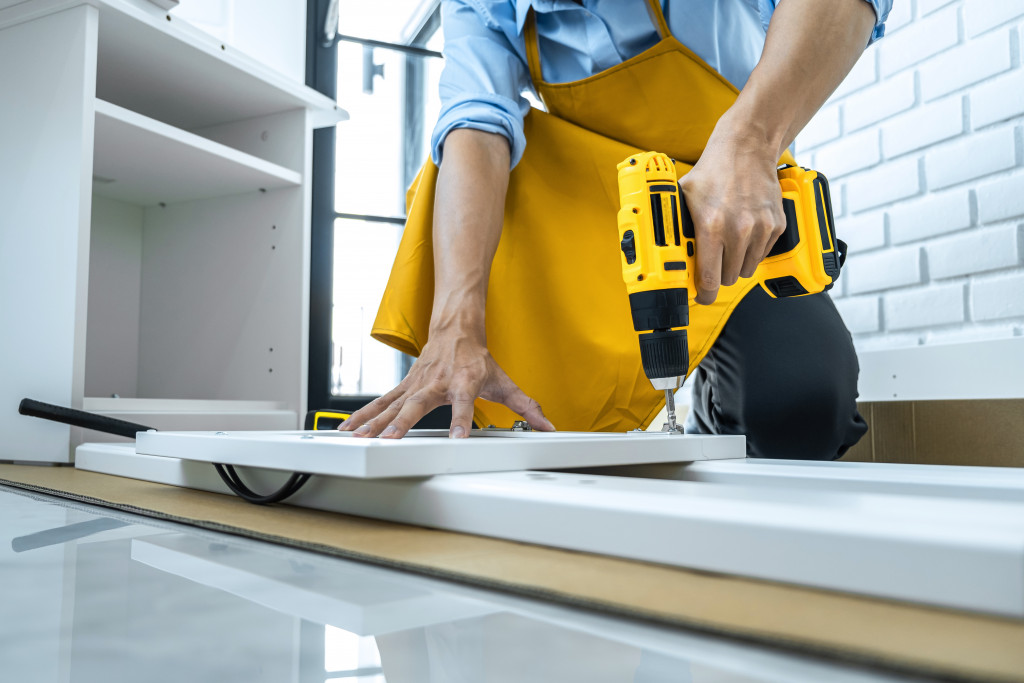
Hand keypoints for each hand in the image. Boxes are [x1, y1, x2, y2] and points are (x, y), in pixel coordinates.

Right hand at [339, 326, 554, 438]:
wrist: (455, 328)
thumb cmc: (478, 358)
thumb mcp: (504, 382)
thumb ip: (525, 407)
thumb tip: (548, 426)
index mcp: (463, 381)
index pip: (464, 403)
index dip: (462, 421)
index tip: (458, 439)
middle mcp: (436, 382)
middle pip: (417, 405)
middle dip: (401, 424)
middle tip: (388, 441)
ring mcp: (416, 384)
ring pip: (391, 405)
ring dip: (373, 423)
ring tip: (358, 440)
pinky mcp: (404, 386)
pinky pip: (380, 403)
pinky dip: (363, 416)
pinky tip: (349, 430)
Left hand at [679, 117, 786, 305]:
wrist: (746, 149)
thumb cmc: (713, 172)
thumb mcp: (683, 197)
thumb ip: (674, 226)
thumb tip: (661, 253)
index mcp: (711, 226)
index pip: (710, 279)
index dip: (704, 294)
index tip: (701, 296)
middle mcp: (738, 230)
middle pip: (728, 278)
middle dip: (718, 274)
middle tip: (712, 260)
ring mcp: (760, 228)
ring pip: (746, 269)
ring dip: (736, 263)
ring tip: (727, 244)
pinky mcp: (777, 225)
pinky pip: (762, 255)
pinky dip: (752, 250)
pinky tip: (744, 232)